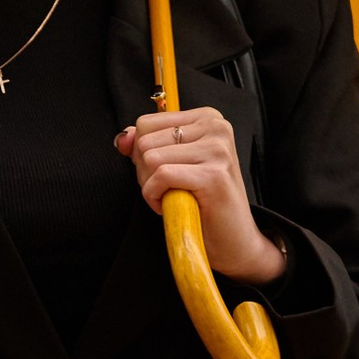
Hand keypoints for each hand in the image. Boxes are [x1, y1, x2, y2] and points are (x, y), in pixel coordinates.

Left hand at [116, 103, 285, 283]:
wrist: (234, 241)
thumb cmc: (203, 202)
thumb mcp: (173, 164)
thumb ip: (146, 146)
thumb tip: (123, 138)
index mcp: (208, 118)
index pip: (146, 123)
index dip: (142, 154)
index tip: (163, 172)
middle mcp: (216, 127)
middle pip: (145, 141)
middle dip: (145, 172)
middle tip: (169, 189)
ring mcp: (217, 150)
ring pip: (150, 159)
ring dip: (151, 187)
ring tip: (174, 197)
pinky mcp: (213, 176)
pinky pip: (161, 177)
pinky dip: (155, 197)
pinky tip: (172, 205)